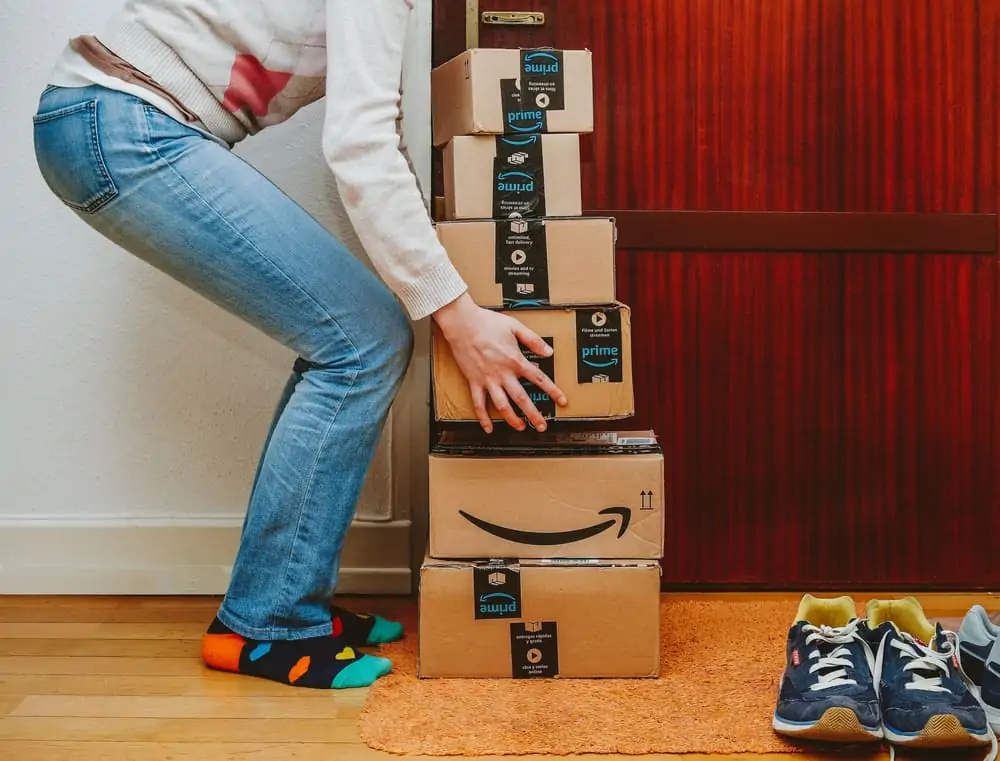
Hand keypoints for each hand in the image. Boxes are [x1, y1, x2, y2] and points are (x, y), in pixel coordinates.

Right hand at [433, 293, 567, 432]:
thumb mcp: (515, 326)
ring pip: (502, 405)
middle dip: (534, 414)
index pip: (539, 379)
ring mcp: (488, 380)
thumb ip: (533, 340)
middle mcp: (503, 373)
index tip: (562, 401)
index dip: (553, 391)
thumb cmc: (487, 322)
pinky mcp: (474, 382)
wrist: (462, 324)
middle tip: (542, 426)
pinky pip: (478, 403)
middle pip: (522, 399)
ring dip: (512, 419)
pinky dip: (483, 417)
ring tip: (521, 428)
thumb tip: (549, 352)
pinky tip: (488, 428)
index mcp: (515, 360)